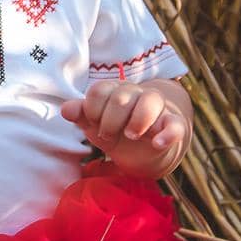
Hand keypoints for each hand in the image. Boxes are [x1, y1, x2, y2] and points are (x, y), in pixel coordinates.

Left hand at [61, 80, 189, 176]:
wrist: (146, 150)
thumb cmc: (116, 131)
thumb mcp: (96, 125)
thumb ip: (82, 116)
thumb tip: (65, 109)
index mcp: (115, 91)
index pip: (100, 90)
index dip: (92, 109)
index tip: (94, 124)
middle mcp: (137, 94)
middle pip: (121, 96)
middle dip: (110, 120)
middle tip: (108, 136)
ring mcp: (158, 109)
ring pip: (151, 100)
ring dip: (137, 120)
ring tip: (131, 135)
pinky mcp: (174, 125)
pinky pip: (175, 125)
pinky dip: (167, 134)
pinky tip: (157, 143)